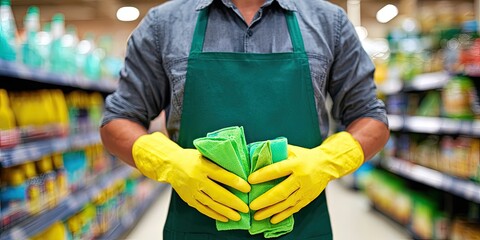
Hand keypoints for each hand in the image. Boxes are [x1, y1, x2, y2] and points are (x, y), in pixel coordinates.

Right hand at [132, 132, 250, 221]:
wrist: (170, 164)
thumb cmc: (191, 158)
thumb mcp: (204, 153)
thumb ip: (218, 161)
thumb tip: (239, 167)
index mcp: (203, 165)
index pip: (222, 175)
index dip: (236, 182)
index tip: (247, 188)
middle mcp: (197, 179)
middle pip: (218, 193)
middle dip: (233, 202)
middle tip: (245, 208)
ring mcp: (192, 190)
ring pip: (211, 204)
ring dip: (226, 211)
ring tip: (238, 216)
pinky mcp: (188, 198)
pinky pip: (203, 209)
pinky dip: (214, 214)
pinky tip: (224, 218)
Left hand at [248, 132, 363, 223]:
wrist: (327, 164)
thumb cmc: (305, 156)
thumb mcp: (292, 150)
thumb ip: (276, 152)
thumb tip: (256, 155)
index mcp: (297, 164)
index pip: (277, 170)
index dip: (263, 175)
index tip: (250, 180)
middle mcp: (302, 178)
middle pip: (282, 192)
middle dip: (265, 200)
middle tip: (252, 205)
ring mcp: (306, 190)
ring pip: (287, 203)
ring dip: (271, 211)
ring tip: (258, 215)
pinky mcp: (308, 198)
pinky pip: (294, 209)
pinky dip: (283, 215)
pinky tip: (272, 219)